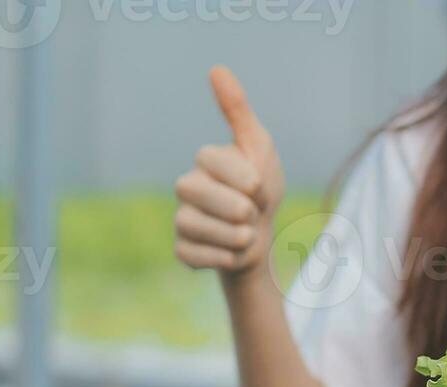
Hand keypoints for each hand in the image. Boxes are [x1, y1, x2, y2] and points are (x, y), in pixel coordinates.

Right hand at [174, 66, 287, 285]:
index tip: (259, 186)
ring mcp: (181, 218)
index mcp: (205, 160)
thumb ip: (238, 110)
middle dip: (239, 208)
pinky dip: (224, 258)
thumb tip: (216, 69)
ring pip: (195, 226)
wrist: (264, 238)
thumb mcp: (259, 147)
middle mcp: (186, 186)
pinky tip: (232, 251)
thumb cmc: (261, 189)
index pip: (214, 161)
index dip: (248, 179)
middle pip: (199, 192)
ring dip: (234, 236)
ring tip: (244, 232)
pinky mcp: (182, 249)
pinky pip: (195, 256)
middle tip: (251, 212)